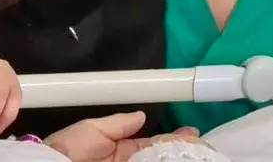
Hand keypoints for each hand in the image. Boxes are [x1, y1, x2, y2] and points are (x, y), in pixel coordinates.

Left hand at [44, 112, 201, 161]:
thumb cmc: (69, 147)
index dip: (173, 139)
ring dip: (178, 158)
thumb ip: (119, 123)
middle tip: (203, 148)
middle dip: (182, 152)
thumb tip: (142, 115)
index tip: (192, 134)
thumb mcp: (93, 129)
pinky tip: (183, 160)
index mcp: (119, 149)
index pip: (152, 144)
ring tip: (199, 154)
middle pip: (160, 158)